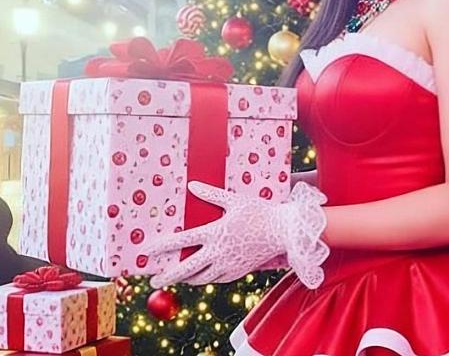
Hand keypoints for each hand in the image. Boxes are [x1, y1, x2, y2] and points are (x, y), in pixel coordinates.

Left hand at [147, 180, 330, 289]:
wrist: (282, 231)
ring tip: (179, 277)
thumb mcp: (234, 199)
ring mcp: (228, 265)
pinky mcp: (238, 272)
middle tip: (154, 281)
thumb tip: (191, 185)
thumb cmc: (259, 212)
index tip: (147, 252)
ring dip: (187, 278)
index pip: (182, 241)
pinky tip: (202, 276)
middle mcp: (218, 252)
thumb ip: (211, 194)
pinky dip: (206, 278)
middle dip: (168, 276)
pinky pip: (217, 279)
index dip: (162, 246)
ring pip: (201, 278)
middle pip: (186, 268)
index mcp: (215, 233)